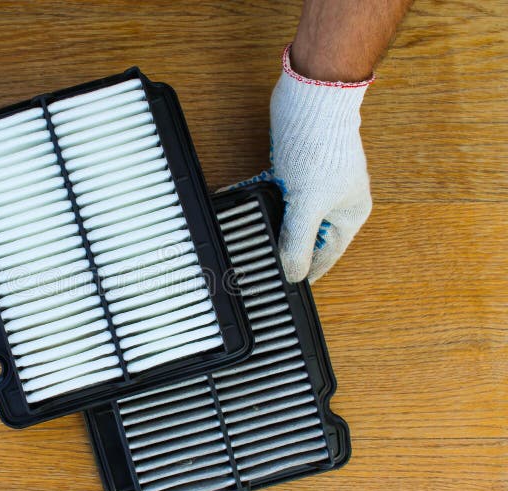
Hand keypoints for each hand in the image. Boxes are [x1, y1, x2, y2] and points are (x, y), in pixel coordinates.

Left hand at [270, 44, 372, 282]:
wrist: (311, 99)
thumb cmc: (320, 149)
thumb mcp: (307, 205)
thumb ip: (298, 242)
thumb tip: (294, 275)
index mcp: (348, 215)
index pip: (325, 257)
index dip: (304, 272)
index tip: (283, 289)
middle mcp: (335, 202)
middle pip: (306, 237)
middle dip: (283, 247)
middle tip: (259, 262)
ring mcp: (315, 186)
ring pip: (288, 216)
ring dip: (269, 223)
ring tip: (248, 237)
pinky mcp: (296, 170)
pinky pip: (276, 194)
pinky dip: (261, 200)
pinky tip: (243, 204)